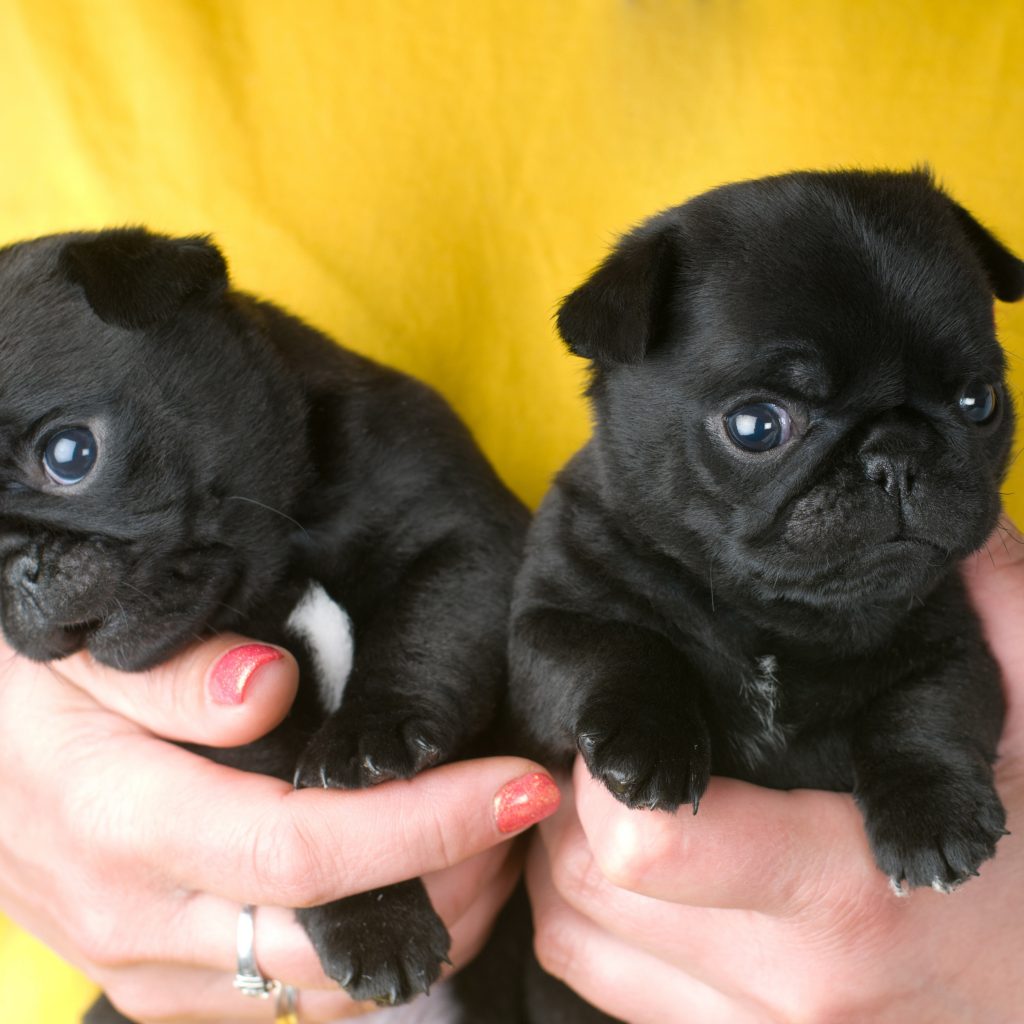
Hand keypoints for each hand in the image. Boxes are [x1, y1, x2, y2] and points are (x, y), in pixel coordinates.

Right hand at [0, 635, 557, 1022]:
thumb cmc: (22, 693)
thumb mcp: (77, 649)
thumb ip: (170, 671)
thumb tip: (271, 690)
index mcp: (122, 824)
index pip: (306, 849)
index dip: (426, 823)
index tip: (515, 782)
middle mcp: (137, 920)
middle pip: (332, 940)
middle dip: (453, 882)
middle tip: (524, 812)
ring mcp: (146, 968)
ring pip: (319, 992)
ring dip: (428, 928)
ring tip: (493, 847)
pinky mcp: (158, 982)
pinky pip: (283, 1002)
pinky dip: (369, 961)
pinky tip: (416, 891)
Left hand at [527, 520, 1023, 1022]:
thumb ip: (1004, 615)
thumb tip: (955, 520)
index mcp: (846, 897)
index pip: (643, 846)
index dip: (612, 770)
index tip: (640, 723)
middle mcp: (785, 986)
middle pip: (583, 877)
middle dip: (578, 795)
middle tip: (624, 739)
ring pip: (568, 933)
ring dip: (567, 853)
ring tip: (621, 794)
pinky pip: (593, 978)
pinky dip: (585, 916)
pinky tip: (631, 868)